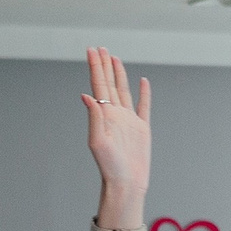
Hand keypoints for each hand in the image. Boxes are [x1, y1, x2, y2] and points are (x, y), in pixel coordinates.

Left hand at [80, 46, 151, 221]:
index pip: (99, 85)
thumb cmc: (110, 166)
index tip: (92, 50)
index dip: (95, 67)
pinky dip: (143, 93)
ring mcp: (129, 120)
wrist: (127, 183)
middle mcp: (115, 114)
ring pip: (123, 90)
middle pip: (109, 84)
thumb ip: (94, 117)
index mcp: (104, 115)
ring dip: (119, 74)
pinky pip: (143, 106)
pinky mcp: (142, 129)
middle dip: (104, 65)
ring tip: (114, 58)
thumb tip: (86, 94)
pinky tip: (143, 82)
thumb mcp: (98, 141)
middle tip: (100, 48)